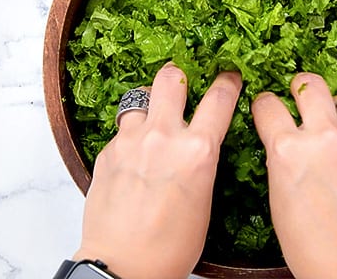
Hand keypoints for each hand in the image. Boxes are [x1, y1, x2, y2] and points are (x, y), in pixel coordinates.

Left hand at [74, 62, 241, 278]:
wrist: (123, 264)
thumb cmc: (169, 246)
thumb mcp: (203, 200)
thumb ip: (200, 162)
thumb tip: (199, 145)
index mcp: (197, 151)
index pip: (219, 98)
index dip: (227, 82)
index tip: (229, 76)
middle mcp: (163, 137)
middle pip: (171, 78)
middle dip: (178, 77)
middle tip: (181, 85)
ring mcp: (130, 141)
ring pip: (139, 100)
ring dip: (149, 107)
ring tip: (152, 125)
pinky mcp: (107, 151)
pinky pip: (122, 130)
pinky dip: (130, 137)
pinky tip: (134, 158)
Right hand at [251, 73, 336, 277]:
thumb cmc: (312, 247)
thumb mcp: (277, 198)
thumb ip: (280, 160)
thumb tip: (281, 143)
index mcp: (288, 150)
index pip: (268, 104)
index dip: (263, 105)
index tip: (264, 108)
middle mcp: (323, 139)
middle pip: (310, 84)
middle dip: (299, 85)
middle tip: (296, 93)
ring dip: (331, 112)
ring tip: (326, 128)